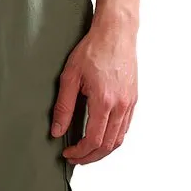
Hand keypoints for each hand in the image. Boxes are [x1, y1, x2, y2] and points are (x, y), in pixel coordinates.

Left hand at [50, 20, 137, 164]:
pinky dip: (114, 138)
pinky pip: (125, 127)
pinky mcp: (133, 99)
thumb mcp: (70, 75)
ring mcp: (130, 103)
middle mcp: (121, 106)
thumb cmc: (93, 49)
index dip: (80, 152)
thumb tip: (57, 130)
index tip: (69, 152)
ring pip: (119, 139)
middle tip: (76, 157)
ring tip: (87, 151)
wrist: (116, 33)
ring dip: (103, 150)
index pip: (94, 140)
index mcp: (104, 101)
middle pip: (108, 145)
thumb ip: (64, 106)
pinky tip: (102, 135)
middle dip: (91, 157)